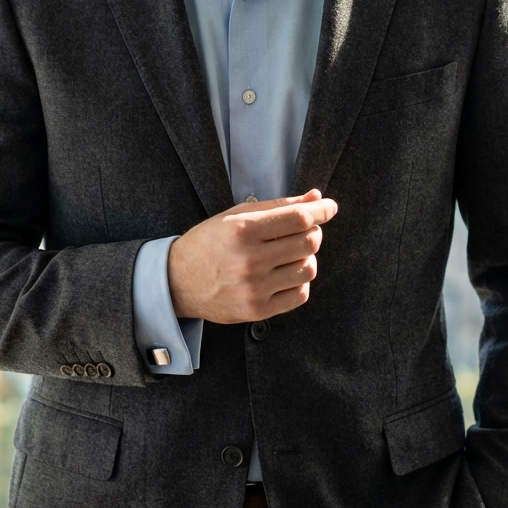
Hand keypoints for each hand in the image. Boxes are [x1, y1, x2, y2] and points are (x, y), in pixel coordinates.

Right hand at [166, 189, 337, 322]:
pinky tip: (285, 273)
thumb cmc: (210, 242)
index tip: (329, 207)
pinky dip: (299, 281)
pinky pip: (300, 294)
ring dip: (306, 257)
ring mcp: (255, 288)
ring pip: (308, 269)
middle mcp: (250, 259)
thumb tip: (316, 198)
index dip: (321, 210)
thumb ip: (278, 206)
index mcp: (243, 229)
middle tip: (303, 230)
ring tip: (290, 253)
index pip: (299, 218)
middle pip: (309, 242)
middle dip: (313, 232)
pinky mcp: (257, 310)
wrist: (178, 281)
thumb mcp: (237, 215)